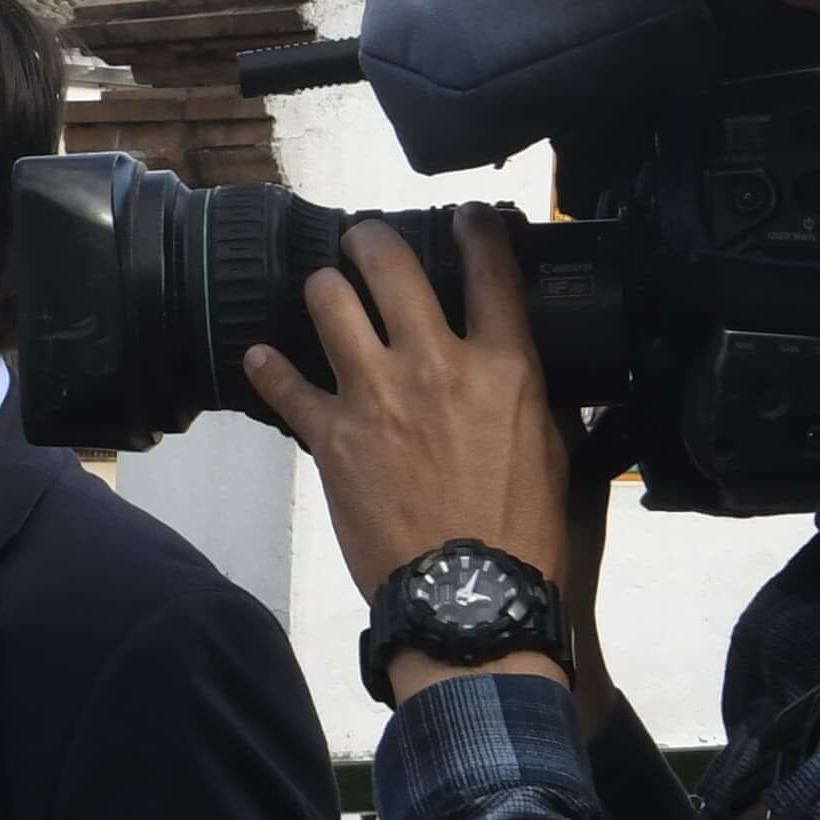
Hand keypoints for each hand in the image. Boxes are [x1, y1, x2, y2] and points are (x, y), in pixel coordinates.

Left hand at [240, 209, 602, 705]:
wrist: (472, 602)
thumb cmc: (526, 535)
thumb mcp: (557, 453)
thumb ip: (539, 397)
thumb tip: (531, 369)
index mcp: (503, 367)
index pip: (491, 269)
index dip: (477, 228)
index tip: (468, 217)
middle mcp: (435, 365)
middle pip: (389, 265)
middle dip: (370, 239)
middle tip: (365, 241)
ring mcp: (375, 397)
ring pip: (329, 303)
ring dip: (324, 288)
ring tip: (325, 291)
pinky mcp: (330, 438)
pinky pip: (285, 385)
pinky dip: (269, 367)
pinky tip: (262, 356)